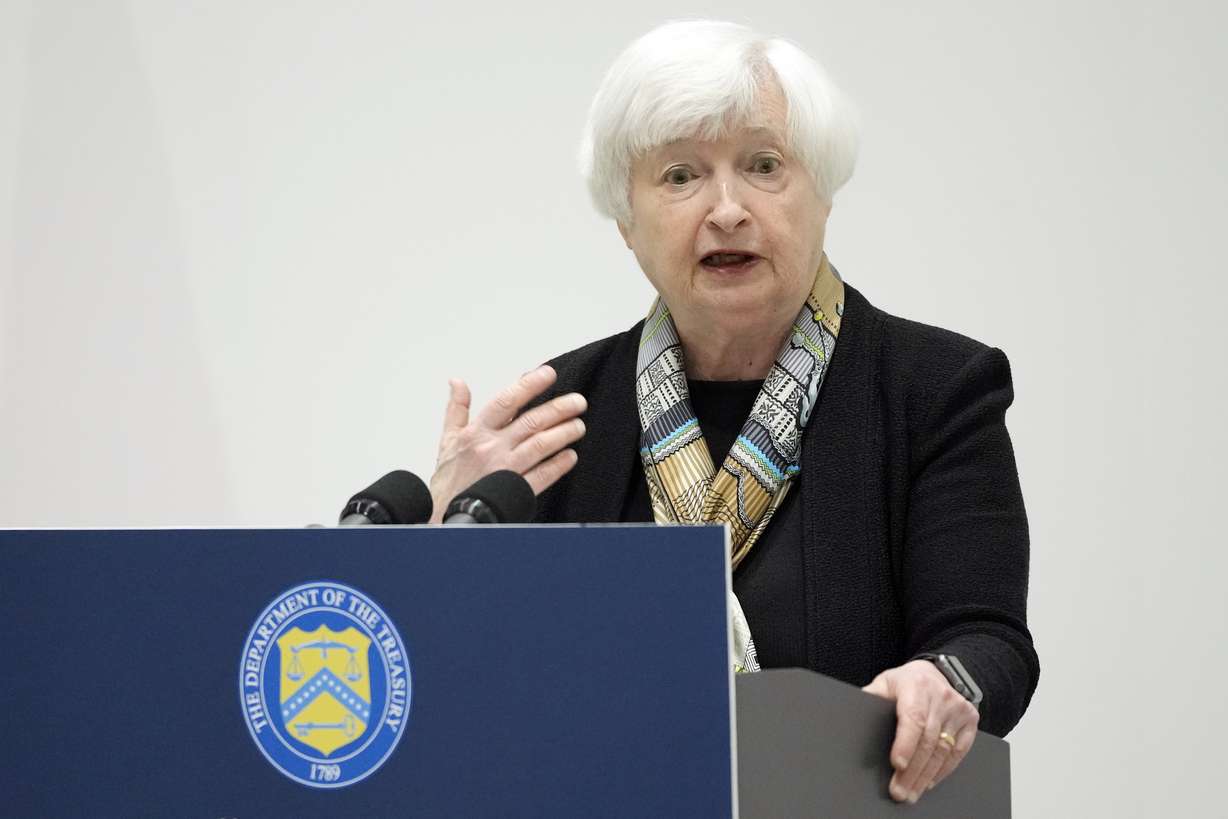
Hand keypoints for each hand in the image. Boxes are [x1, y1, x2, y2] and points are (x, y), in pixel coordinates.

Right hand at [429, 364, 586, 522]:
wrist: (445, 517)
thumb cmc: (449, 481)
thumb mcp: (447, 440)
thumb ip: (456, 409)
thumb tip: (457, 383)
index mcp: (476, 433)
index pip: (506, 400)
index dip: (529, 385)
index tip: (548, 374)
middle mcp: (491, 449)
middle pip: (531, 422)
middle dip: (559, 409)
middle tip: (577, 401)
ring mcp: (505, 470)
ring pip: (541, 445)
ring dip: (564, 433)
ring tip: (578, 425)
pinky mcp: (514, 491)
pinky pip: (542, 476)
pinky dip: (558, 465)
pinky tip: (570, 456)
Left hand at [862, 659, 979, 802]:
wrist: (934, 673)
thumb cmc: (904, 682)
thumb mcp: (884, 683)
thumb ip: (871, 698)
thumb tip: (849, 716)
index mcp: (916, 685)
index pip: (913, 718)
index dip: (905, 743)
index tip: (896, 764)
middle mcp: (940, 696)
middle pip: (928, 740)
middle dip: (912, 770)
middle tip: (899, 791)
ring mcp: (958, 709)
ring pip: (943, 749)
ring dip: (926, 775)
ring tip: (911, 792)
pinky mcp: (970, 720)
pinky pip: (959, 751)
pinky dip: (944, 769)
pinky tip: (930, 781)